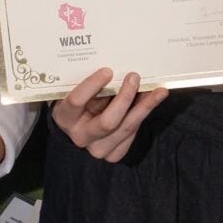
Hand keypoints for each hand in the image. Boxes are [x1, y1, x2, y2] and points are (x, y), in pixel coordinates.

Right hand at [50, 69, 167, 163]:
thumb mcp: (76, 90)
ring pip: (126, 128)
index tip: (107, 70)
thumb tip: (115, 69)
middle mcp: (80, 136)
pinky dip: (144, 115)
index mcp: (65, 117)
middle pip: (107, 121)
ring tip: (158, 91)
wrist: (77, 127)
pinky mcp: (113, 153)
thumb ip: (91, 84)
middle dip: (124, 98)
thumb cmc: (79, 102)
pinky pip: (133, 133)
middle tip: (135, 77)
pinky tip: (153, 100)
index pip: (76, 101)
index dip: (92, 85)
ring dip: (144, 107)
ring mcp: (97, 149)